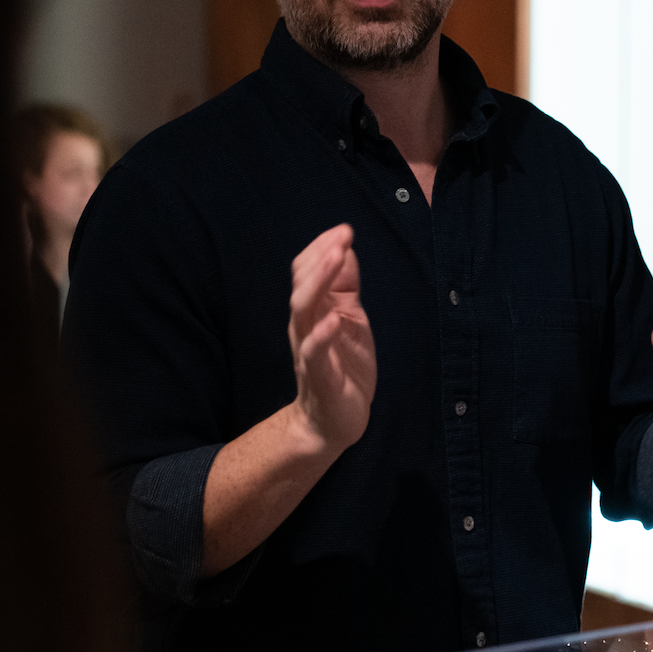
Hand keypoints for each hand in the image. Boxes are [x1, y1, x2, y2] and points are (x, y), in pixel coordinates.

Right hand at [289, 224, 376, 454]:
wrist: (333, 421)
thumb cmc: (343, 366)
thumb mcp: (350, 318)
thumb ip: (345, 286)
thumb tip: (345, 247)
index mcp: (312, 311)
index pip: (306, 271)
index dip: (322, 248)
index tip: (344, 230)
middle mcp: (304, 327)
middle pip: (302, 284)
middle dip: (321, 258)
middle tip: (342, 236)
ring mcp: (308, 351)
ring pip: (303, 310)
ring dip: (319, 282)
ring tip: (336, 258)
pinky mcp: (319, 377)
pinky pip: (314, 353)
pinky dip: (322, 334)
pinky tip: (333, 319)